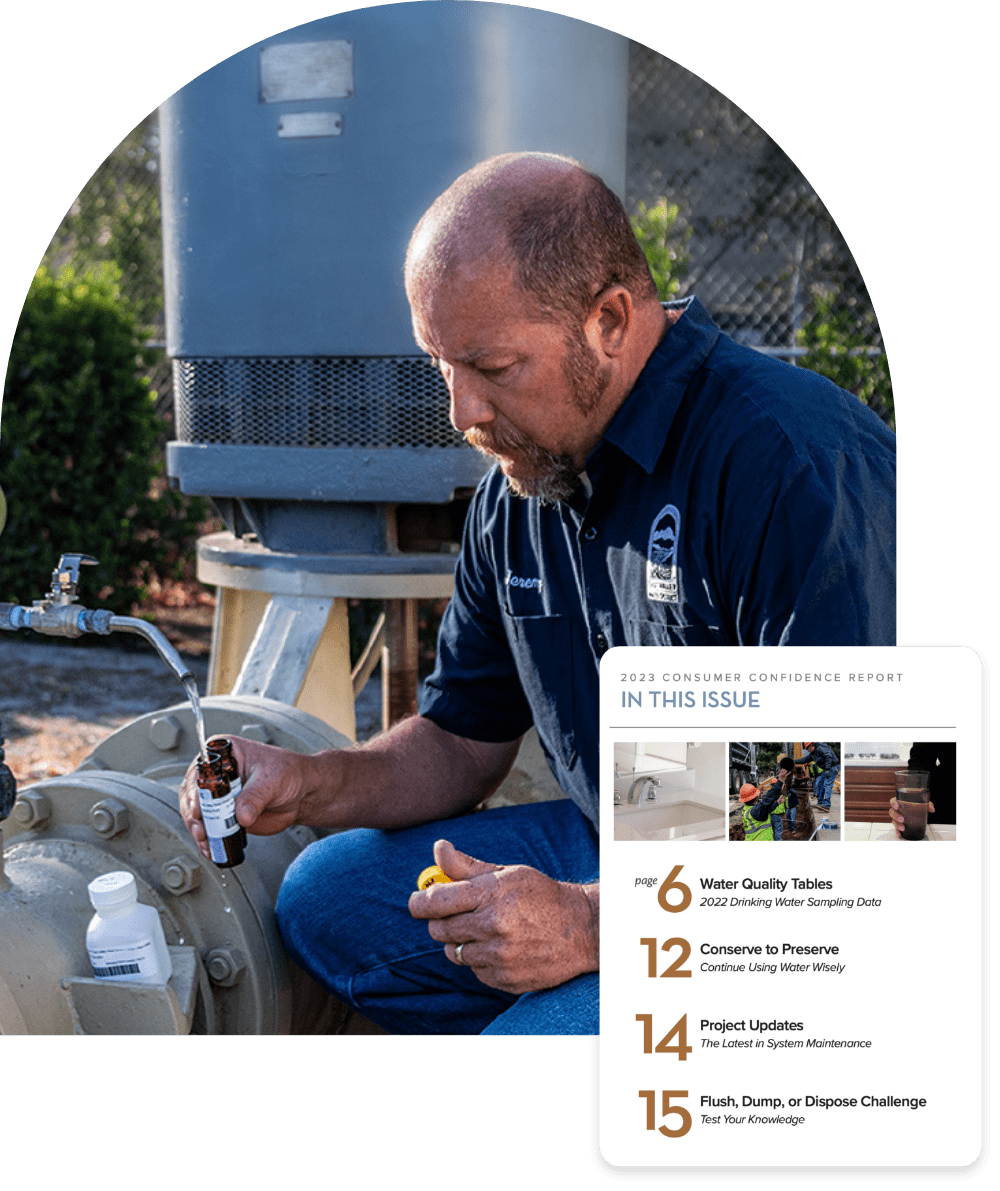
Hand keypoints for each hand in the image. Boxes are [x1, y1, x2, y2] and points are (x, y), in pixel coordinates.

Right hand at [178, 738, 313, 858]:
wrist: (301, 794)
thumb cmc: (289, 774)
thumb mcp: (272, 780)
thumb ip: (256, 797)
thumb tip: (241, 815)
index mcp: (224, 753)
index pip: (201, 771)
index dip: (196, 790)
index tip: (198, 809)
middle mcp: (215, 773)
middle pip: (192, 793)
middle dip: (194, 814)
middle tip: (201, 830)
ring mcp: (217, 795)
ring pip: (196, 813)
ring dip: (198, 829)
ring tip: (206, 842)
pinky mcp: (222, 814)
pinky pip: (208, 827)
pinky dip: (208, 839)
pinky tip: (211, 848)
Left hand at [408, 839, 598, 993]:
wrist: (581, 929)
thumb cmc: (540, 895)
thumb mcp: (507, 872)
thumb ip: (466, 865)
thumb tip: (438, 848)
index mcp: (491, 894)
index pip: (436, 901)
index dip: (418, 902)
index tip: (416, 902)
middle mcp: (492, 926)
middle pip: (439, 930)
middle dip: (438, 921)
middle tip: (451, 914)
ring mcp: (498, 956)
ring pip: (454, 953)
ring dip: (459, 942)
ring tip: (481, 929)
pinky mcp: (504, 979)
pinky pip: (474, 970)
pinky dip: (478, 959)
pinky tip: (498, 946)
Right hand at [888, 796, 934, 838]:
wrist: (918, 814)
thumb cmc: (917, 806)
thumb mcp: (922, 804)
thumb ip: (927, 804)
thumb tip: (932, 809)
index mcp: (900, 803)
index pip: (893, 801)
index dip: (893, 803)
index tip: (896, 806)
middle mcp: (897, 811)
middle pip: (892, 812)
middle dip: (896, 816)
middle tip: (902, 819)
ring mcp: (897, 818)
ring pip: (893, 821)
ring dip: (897, 825)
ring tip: (903, 828)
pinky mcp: (899, 825)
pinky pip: (896, 829)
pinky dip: (897, 832)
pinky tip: (900, 835)